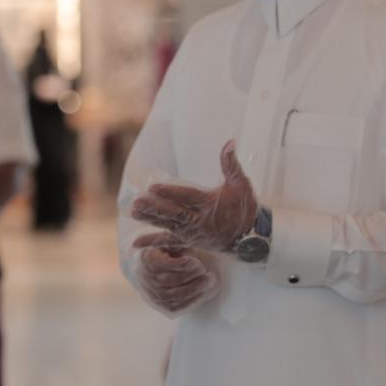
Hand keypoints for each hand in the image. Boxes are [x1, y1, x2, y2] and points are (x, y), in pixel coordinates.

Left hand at [131, 140, 257, 252]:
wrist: (252, 238)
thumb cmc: (245, 209)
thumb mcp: (241, 184)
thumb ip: (230, 164)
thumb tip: (229, 142)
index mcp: (209, 203)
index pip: (186, 196)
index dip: (169, 192)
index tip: (152, 187)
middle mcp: (198, 219)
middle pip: (173, 212)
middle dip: (155, 207)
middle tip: (137, 201)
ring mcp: (193, 232)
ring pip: (168, 225)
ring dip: (150, 218)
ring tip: (133, 212)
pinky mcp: (190, 241)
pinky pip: (169, 242)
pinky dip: (153, 242)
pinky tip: (136, 243)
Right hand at [135, 245, 219, 313]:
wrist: (152, 268)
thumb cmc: (166, 250)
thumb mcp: (170, 240)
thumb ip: (178, 241)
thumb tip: (189, 240)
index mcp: (145, 257)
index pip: (160, 264)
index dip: (179, 264)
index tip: (196, 262)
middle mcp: (144, 277)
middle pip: (167, 281)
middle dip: (190, 277)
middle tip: (207, 272)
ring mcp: (150, 293)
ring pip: (172, 296)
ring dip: (194, 290)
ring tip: (210, 281)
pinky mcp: (159, 305)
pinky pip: (175, 307)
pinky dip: (192, 301)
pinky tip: (205, 292)